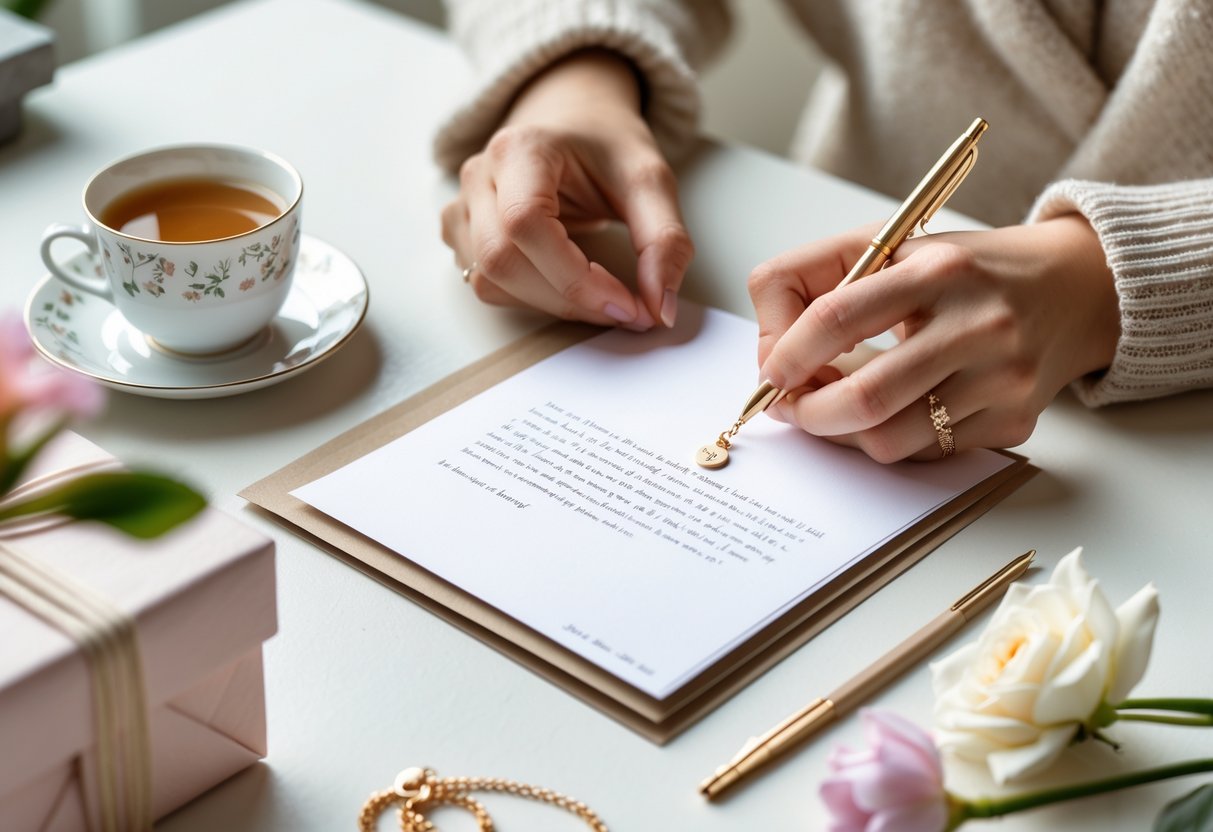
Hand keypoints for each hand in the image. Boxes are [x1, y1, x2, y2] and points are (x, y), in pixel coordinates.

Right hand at [441, 49, 692, 328]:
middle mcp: (479, 175)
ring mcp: (462, 206)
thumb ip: (664, 240)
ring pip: (489, 281)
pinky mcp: (460, 233)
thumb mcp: (649, 179)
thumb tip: (661, 308)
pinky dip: (531, 299)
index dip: (576, 278)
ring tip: (598, 294)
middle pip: (502, 261)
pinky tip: (564, 282)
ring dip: (550, 304)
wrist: (572, 119)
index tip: (628, 305)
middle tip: (624, 310)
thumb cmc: (604, 145)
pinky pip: (486, 285)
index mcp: (520, 148)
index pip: (527, 224)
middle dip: (569, 299)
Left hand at [748, 215, 1119, 460]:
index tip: (769, 374)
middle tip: (790, 408)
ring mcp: (1001, 379)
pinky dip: (891, 440)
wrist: (1077, 288)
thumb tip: (770, 353)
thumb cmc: (965, 270)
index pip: (836, 317)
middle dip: (808, 412)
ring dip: (843, 434)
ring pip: (890, 439)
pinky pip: (926, 453)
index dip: (786, 353)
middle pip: (863, 396)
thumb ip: (817, 281)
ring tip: (834, 409)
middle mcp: (977, 324)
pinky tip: (890, 413)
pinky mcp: (1015, 420)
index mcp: (937, 269)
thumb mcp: (894, 247)